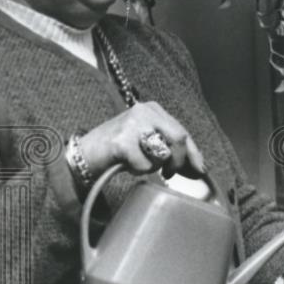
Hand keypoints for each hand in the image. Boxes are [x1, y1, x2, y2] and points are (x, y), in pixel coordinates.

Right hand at [77, 101, 204, 179]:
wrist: (81, 154)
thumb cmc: (117, 149)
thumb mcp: (146, 141)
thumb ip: (169, 147)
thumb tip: (197, 166)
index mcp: (153, 109)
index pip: (182, 131)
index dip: (194, 153)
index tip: (201, 169)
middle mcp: (144, 111)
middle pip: (179, 138)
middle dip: (179, 161)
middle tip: (170, 174)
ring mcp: (132, 124)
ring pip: (163, 153)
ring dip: (153, 166)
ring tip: (137, 162)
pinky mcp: (122, 141)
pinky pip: (145, 165)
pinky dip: (138, 170)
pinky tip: (125, 164)